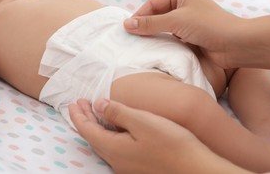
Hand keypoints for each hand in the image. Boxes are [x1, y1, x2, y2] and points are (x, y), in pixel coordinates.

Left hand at [69, 98, 249, 173]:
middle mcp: (115, 160)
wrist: (195, 168)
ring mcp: (125, 165)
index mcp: (112, 148)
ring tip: (93, 112)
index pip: (87, 130)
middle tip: (80, 104)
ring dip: (96, 126)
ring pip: (103, 143)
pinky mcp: (136, 166)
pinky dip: (107, 133)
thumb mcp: (142, 121)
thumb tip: (97, 105)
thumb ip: (117, 113)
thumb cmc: (170, 143)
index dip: (78, 115)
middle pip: (93, 137)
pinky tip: (113, 127)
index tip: (74, 102)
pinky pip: (113, 147)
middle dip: (85, 119)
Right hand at [124, 0, 269, 69]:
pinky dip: (161, 41)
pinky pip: (170, 36)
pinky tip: (154, 48)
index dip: (139, 14)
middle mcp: (185, 3)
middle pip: (157, 13)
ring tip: (139, 43)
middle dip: (145, 24)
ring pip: (163, 25)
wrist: (234, 44)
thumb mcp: (176, 21)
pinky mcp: (190, 34)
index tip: (127, 28)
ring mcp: (187, 19)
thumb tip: (127, 24)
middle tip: (130, 36)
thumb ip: (150, 23)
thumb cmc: (208, 25)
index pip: (153, 2)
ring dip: (152, 33)